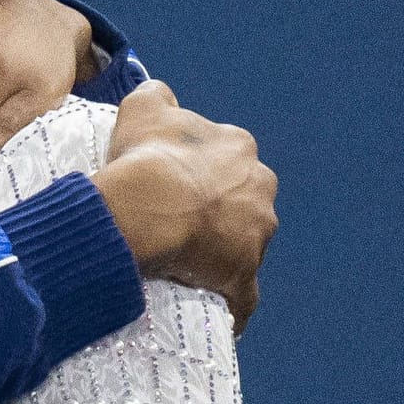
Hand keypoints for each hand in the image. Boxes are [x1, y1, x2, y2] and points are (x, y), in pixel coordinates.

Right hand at [91, 79, 277, 331]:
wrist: (146, 207)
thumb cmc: (145, 157)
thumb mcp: (143, 107)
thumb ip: (157, 94)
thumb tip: (162, 94)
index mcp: (239, 148)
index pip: (227, 159)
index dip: (200, 171)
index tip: (174, 182)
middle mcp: (259, 188)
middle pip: (242, 201)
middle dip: (220, 211)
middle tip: (178, 221)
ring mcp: (256, 236)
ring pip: (244, 246)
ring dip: (222, 253)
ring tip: (184, 262)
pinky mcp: (244, 276)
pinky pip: (241, 296)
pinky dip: (231, 303)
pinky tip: (210, 309)